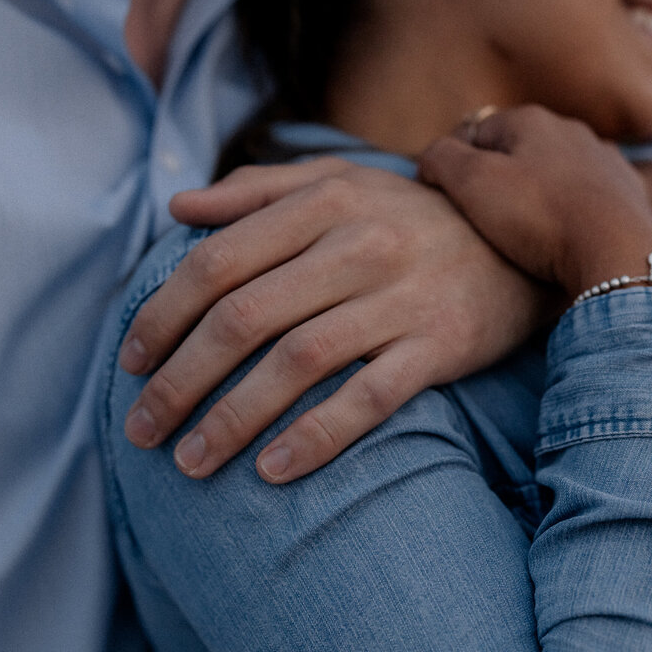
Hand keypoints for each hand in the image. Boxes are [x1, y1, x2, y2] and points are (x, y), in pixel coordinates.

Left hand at [120, 158, 543, 482]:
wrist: (522, 242)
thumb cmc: (414, 216)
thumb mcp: (343, 181)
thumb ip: (259, 190)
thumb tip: (177, 209)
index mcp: (324, 203)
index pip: (218, 263)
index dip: (162, 316)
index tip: (129, 362)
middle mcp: (358, 247)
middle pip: (244, 318)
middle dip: (180, 380)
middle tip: (141, 429)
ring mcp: (401, 299)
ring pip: (296, 363)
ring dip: (232, 418)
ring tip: (189, 462)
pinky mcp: (439, 345)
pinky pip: (369, 398)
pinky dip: (317, 435)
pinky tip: (271, 471)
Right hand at [420, 105, 651, 298]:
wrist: (618, 253)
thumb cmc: (540, 217)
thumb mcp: (471, 183)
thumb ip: (439, 158)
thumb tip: (430, 158)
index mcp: (531, 119)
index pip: (475, 133)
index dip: (456, 167)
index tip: (453, 202)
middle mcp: (572, 130)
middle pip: (518, 151)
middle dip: (500, 178)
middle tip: (489, 221)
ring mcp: (606, 161)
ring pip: (557, 173)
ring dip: (539, 195)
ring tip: (529, 234)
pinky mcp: (630, 194)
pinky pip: (590, 199)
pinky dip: (574, 212)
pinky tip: (569, 237)